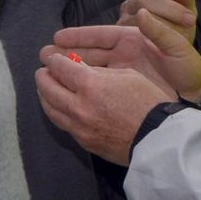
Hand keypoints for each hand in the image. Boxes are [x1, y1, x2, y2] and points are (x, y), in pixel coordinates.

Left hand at [35, 52, 170, 165]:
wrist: (157, 139)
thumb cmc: (148, 101)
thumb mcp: (125, 75)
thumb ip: (98, 72)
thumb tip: (79, 69)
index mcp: (90, 85)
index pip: (60, 68)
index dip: (54, 61)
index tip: (52, 58)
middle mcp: (78, 106)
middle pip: (48, 89)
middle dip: (43, 77)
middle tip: (43, 72)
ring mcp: (78, 127)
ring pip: (50, 109)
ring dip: (44, 96)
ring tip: (45, 88)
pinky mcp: (83, 141)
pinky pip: (62, 124)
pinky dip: (56, 112)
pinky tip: (59, 107)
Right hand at [57, 9, 200, 104]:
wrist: (198, 93)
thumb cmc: (188, 66)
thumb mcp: (177, 45)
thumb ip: (160, 29)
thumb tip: (141, 13)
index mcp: (133, 37)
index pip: (101, 34)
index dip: (79, 35)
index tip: (58, 37)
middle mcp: (123, 52)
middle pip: (89, 51)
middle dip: (67, 53)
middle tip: (44, 55)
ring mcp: (121, 70)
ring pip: (90, 68)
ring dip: (70, 69)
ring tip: (46, 71)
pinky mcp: (122, 87)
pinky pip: (99, 84)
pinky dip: (83, 85)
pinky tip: (66, 89)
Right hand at [117, 0, 198, 47]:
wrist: (170, 57)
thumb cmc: (176, 29)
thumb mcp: (186, 14)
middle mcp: (133, 2)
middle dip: (169, 8)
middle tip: (190, 19)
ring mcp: (124, 19)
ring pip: (139, 17)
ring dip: (163, 25)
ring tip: (181, 36)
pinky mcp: (120, 36)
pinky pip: (134, 33)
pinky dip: (152, 36)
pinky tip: (163, 42)